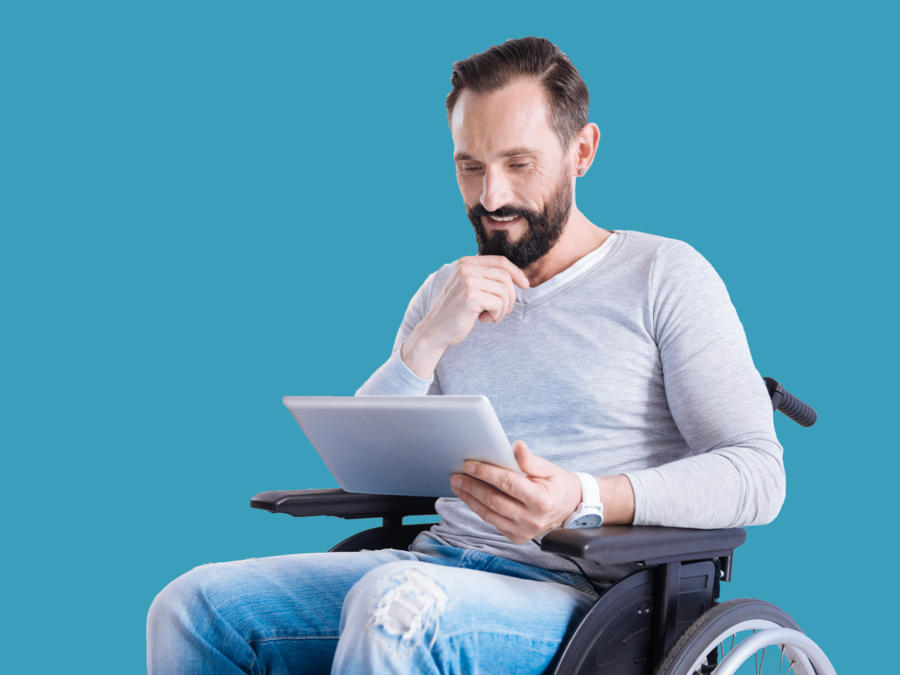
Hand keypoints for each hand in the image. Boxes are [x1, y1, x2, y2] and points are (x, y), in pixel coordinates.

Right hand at [419, 255, 529, 349]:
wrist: (435, 330)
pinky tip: (483, 320)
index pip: (500, 261)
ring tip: (490, 316)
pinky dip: (496, 315)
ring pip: (504, 290)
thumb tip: (517, 277)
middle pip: (505, 276)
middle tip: (500, 311)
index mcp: (465, 263)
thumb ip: (485, 278)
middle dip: (510, 296)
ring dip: (503, 308)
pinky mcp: (471, 296)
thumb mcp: (469, 288)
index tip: (525, 285)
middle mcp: (466, 268)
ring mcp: (468, 280)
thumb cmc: (456, 312)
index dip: (516, 272)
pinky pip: (499, 303)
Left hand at [449, 439, 582, 544]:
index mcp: (541, 501)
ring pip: (488, 514)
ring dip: (469, 498)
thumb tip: (516, 446)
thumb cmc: (557, 485)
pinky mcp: (516, 537)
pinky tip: (469, 496)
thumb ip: (530, 460)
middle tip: (456, 475)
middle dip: (472, 486)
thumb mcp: (549, 468)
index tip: (469, 464)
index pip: (508, 484)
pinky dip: (478, 508)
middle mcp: (532, 520)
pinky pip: (491, 521)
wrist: (569, 508)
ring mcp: (523, 532)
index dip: (486, 473)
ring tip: (457, 484)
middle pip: (494, 500)